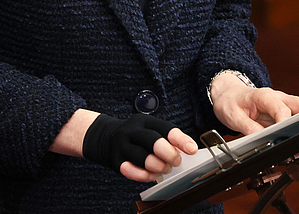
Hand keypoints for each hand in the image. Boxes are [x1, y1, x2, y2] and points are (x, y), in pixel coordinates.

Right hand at [82, 113, 197, 182]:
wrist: (106, 137)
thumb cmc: (135, 136)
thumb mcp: (149, 129)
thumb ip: (166, 138)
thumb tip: (184, 151)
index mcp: (144, 121)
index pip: (165, 128)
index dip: (181, 140)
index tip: (192, 149)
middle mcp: (132, 131)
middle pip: (153, 141)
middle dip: (169, 154)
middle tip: (175, 162)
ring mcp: (122, 146)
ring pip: (143, 158)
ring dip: (158, 167)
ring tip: (164, 169)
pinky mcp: (115, 161)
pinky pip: (131, 171)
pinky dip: (144, 176)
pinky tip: (151, 175)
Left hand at [210, 73, 298, 135]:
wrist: (227, 94)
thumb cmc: (230, 102)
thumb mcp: (233, 117)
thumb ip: (249, 128)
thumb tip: (263, 140)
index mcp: (265, 96)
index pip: (283, 109)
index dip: (286, 124)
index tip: (287, 137)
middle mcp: (277, 98)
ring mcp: (282, 104)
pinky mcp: (282, 111)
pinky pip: (296, 117)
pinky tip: (297, 138)